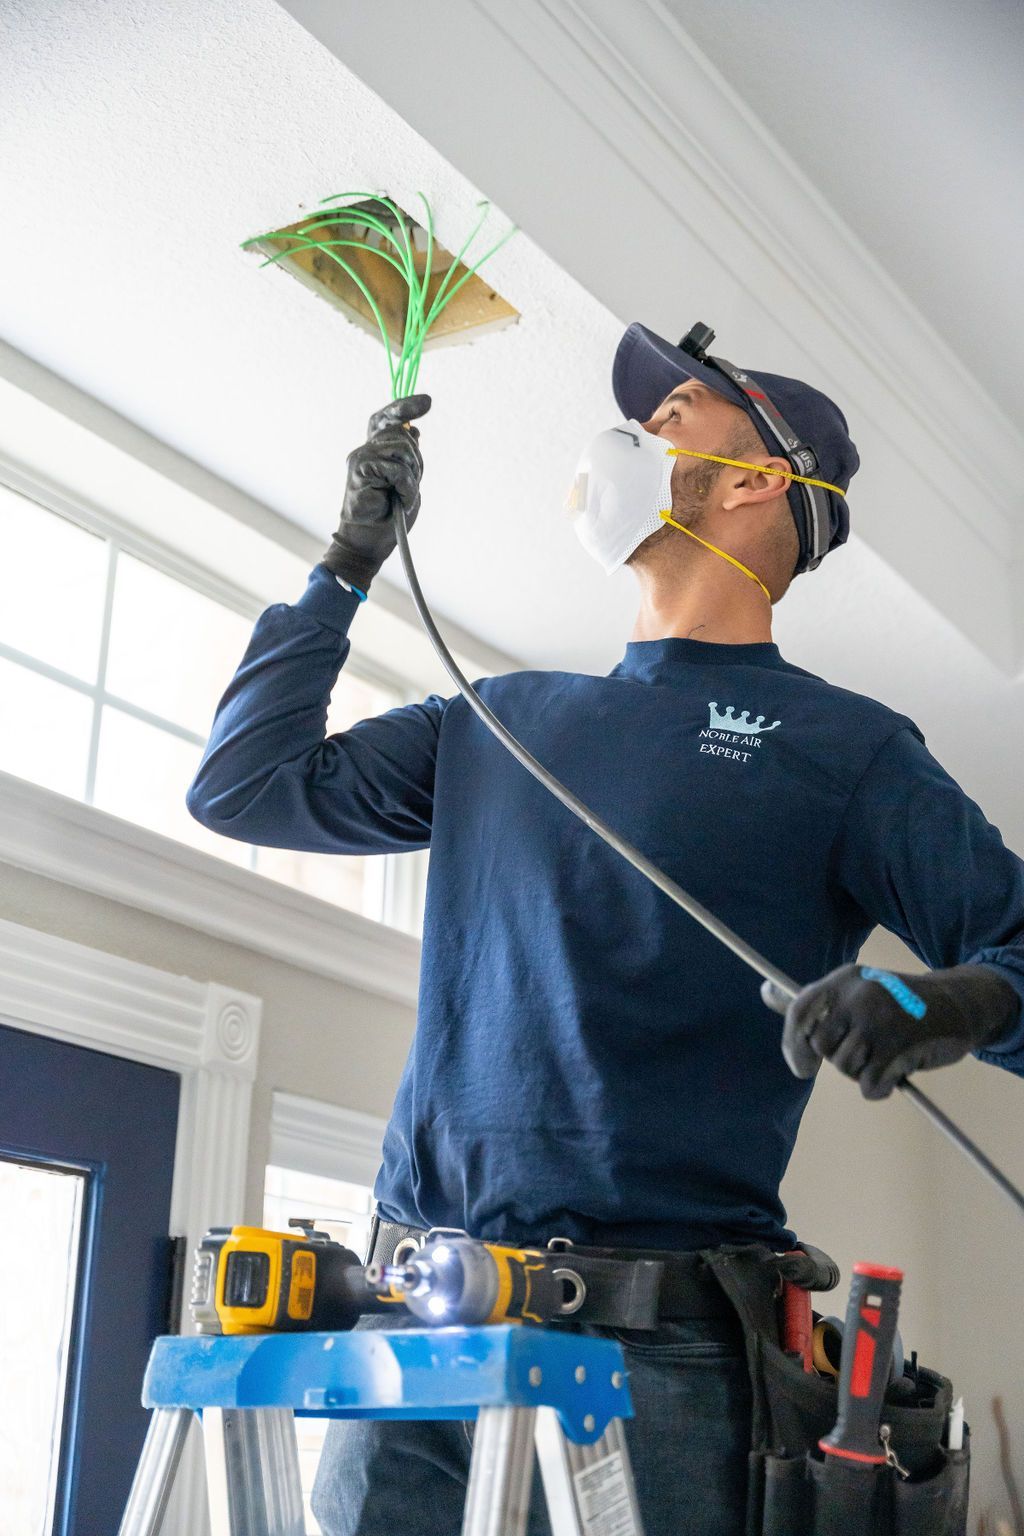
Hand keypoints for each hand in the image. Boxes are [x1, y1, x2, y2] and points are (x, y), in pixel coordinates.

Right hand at [322, 394, 430, 591]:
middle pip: (401, 433)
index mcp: (374, 451)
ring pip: (402, 448)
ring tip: (401, 495)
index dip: (404, 407)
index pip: (386, 419)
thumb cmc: (387, 517)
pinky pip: (396, 468)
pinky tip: (399, 500)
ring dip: (412, 475)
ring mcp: (360, 458)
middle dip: (416, 459)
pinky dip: (405, 486)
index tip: (427, 402)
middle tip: (408, 486)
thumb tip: (415, 430)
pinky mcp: (359, 470)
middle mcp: (365, 450)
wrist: (368, 543)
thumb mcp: (406, 482)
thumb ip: (408, 458)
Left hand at [776, 962, 1019, 1098]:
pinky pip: (870, 1086)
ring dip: (864, 1073)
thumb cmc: (897, 1002)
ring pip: (846, 1069)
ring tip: (885, 1056)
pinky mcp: (897, 1046)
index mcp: (843, 979)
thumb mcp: (854, 989)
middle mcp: (857, 996)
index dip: (792, 1045)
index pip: (799, 1012)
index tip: (802, 1069)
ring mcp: (877, 1020)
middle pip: (823, 1048)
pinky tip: (895, 1074)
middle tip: (867, 1050)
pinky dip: (880, 1089)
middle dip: (841, 1059)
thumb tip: (765, 992)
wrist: (955, 1004)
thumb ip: (813, 999)